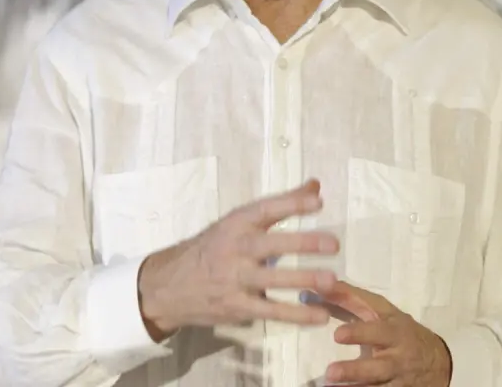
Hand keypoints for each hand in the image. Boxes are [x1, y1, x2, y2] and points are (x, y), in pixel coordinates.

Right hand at [137, 179, 339, 338]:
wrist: (169, 286)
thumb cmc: (213, 248)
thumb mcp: (239, 221)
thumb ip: (281, 204)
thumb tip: (316, 184)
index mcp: (236, 223)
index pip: (265, 209)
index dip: (291, 204)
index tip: (318, 201)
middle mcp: (236, 248)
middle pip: (270, 244)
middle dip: (302, 244)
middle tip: (333, 244)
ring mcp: (235, 279)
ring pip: (272, 279)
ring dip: (303, 280)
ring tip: (331, 281)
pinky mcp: (237, 306)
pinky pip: (270, 311)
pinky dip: (296, 314)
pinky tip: (320, 316)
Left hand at [317, 281, 452, 385]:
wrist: (437, 362)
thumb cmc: (402, 331)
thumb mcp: (384, 313)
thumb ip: (353, 300)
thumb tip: (321, 285)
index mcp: (395, 332)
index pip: (378, 331)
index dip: (359, 333)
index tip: (337, 335)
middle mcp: (398, 357)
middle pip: (378, 366)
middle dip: (355, 370)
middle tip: (330, 372)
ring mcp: (398, 379)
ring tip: (329, 386)